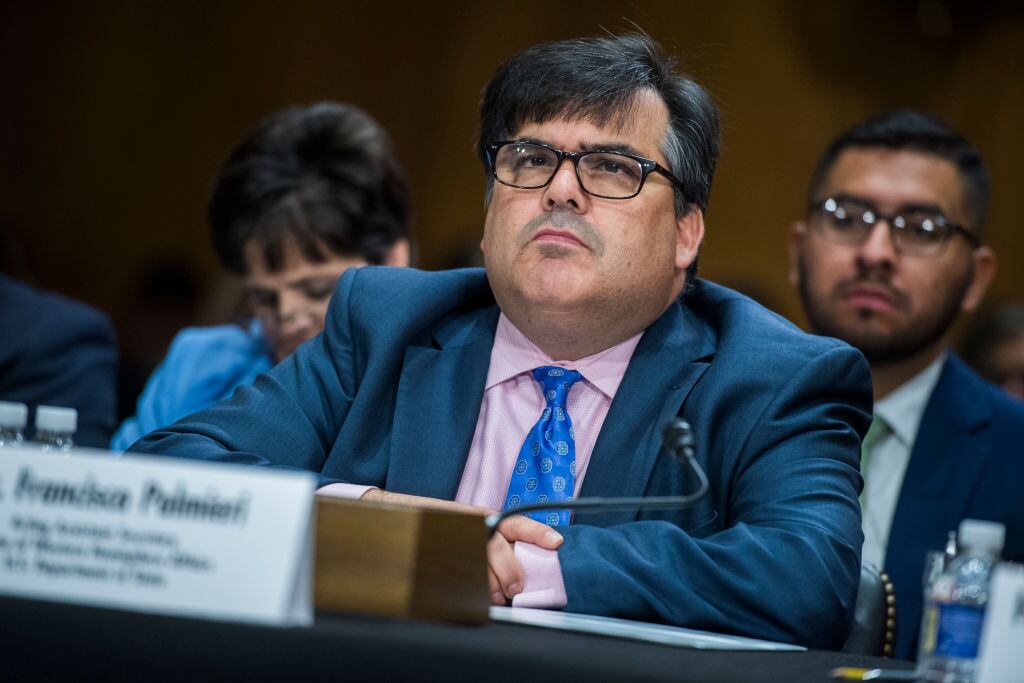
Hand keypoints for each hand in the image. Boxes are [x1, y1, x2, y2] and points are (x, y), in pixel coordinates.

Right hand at [359, 490, 562, 605]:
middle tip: (515, 589)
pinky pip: (458, 567)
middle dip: (509, 569)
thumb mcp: (473, 531)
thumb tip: (523, 575)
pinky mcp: (438, 545)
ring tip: (494, 596)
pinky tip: (471, 592)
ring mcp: (457, 533)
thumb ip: (496, 547)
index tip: (556, 541)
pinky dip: (467, 584)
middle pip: (498, 543)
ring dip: (489, 582)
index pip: (517, 521)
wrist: (398, 516)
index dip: (537, 531)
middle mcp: (474, 523)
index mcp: (486, 518)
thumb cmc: (443, 528)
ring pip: (479, 558)